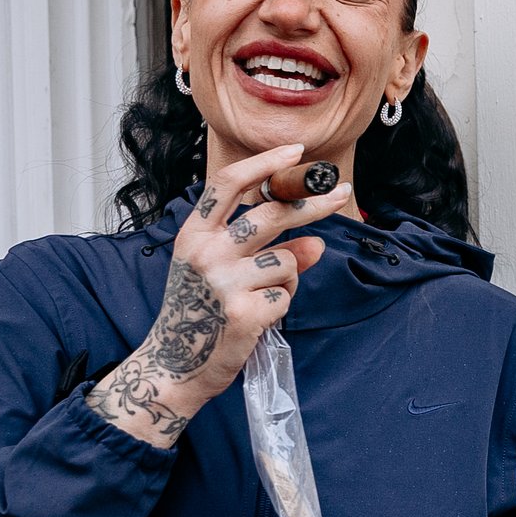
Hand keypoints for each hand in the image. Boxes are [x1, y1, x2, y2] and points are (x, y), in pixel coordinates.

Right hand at [86, 144, 350, 445]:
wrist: (174, 365)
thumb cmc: (197, 314)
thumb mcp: (221, 274)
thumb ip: (267, 253)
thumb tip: (316, 244)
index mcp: (194, 234)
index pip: (227, 184)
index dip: (264, 163)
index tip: (295, 151)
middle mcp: (206, 252)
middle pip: (270, 213)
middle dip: (313, 204)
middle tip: (341, 195)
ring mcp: (224, 282)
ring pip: (286, 261)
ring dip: (288, 278)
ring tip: (263, 297)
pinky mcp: (244, 312)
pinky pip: (285, 296)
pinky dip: (280, 307)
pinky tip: (256, 319)